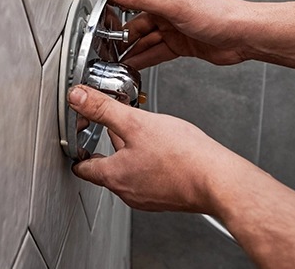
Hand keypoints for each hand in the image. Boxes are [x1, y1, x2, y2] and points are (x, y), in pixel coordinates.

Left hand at [67, 85, 248, 213]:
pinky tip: (163, 147)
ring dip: (131, 150)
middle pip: (108, 165)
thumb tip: (78, 98)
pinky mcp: (167, 195)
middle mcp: (128, 191)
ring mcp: (149, 196)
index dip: (79, 148)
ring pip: (131, 169)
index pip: (84, 166)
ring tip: (143, 131)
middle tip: (115, 124)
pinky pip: (150, 175)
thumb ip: (104, 109)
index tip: (79, 137)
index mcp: (114, 175)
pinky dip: (150, 160)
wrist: (217, 179)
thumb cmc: (182, 156)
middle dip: (110, 143)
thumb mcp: (136, 123)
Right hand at [109, 0, 253, 68]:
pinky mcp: (183, 46)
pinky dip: (146, 60)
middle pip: (136, 28)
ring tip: (116, 64)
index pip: (131, 5)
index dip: (115, 17)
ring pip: (146, 42)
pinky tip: (136, 65)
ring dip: (132, 53)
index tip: (99, 28)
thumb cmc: (219, 14)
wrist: (244, 34)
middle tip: (106, 53)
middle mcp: (167, 14)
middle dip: (121, 40)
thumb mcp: (175, 4)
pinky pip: (158, 53)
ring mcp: (175, 30)